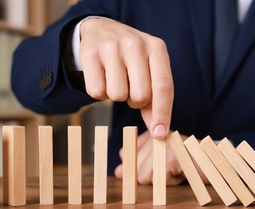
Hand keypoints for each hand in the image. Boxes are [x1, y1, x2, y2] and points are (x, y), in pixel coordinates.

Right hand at [80, 18, 173, 138]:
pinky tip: (103, 77)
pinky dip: (100, 92)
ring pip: (117, 95)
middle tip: (131, 88)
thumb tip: (158, 130)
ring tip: (117, 79)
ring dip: (117, 95)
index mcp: (157, 48)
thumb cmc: (132, 57)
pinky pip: (97, 92)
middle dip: (136, 101)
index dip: (162, 113)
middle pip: (141, 95)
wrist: (102, 29)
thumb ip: (156, 98)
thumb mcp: (150, 69)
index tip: (159, 133)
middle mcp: (136, 45)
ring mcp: (112, 47)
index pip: (163, 87)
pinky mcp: (90, 53)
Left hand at [114, 130, 186, 185]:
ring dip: (159, 180)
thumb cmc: (187, 164)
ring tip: (175, 170)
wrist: (215, 162)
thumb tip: (118, 172)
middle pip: (134, 168)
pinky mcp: (172, 156)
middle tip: (168, 169)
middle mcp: (155, 134)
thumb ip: (138, 165)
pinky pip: (157, 180)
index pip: (126, 153)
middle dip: (149, 177)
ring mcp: (164, 144)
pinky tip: (180, 173)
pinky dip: (169, 182)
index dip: (134, 167)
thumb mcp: (160, 164)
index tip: (150, 167)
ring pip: (143, 176)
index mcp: (151, 133)